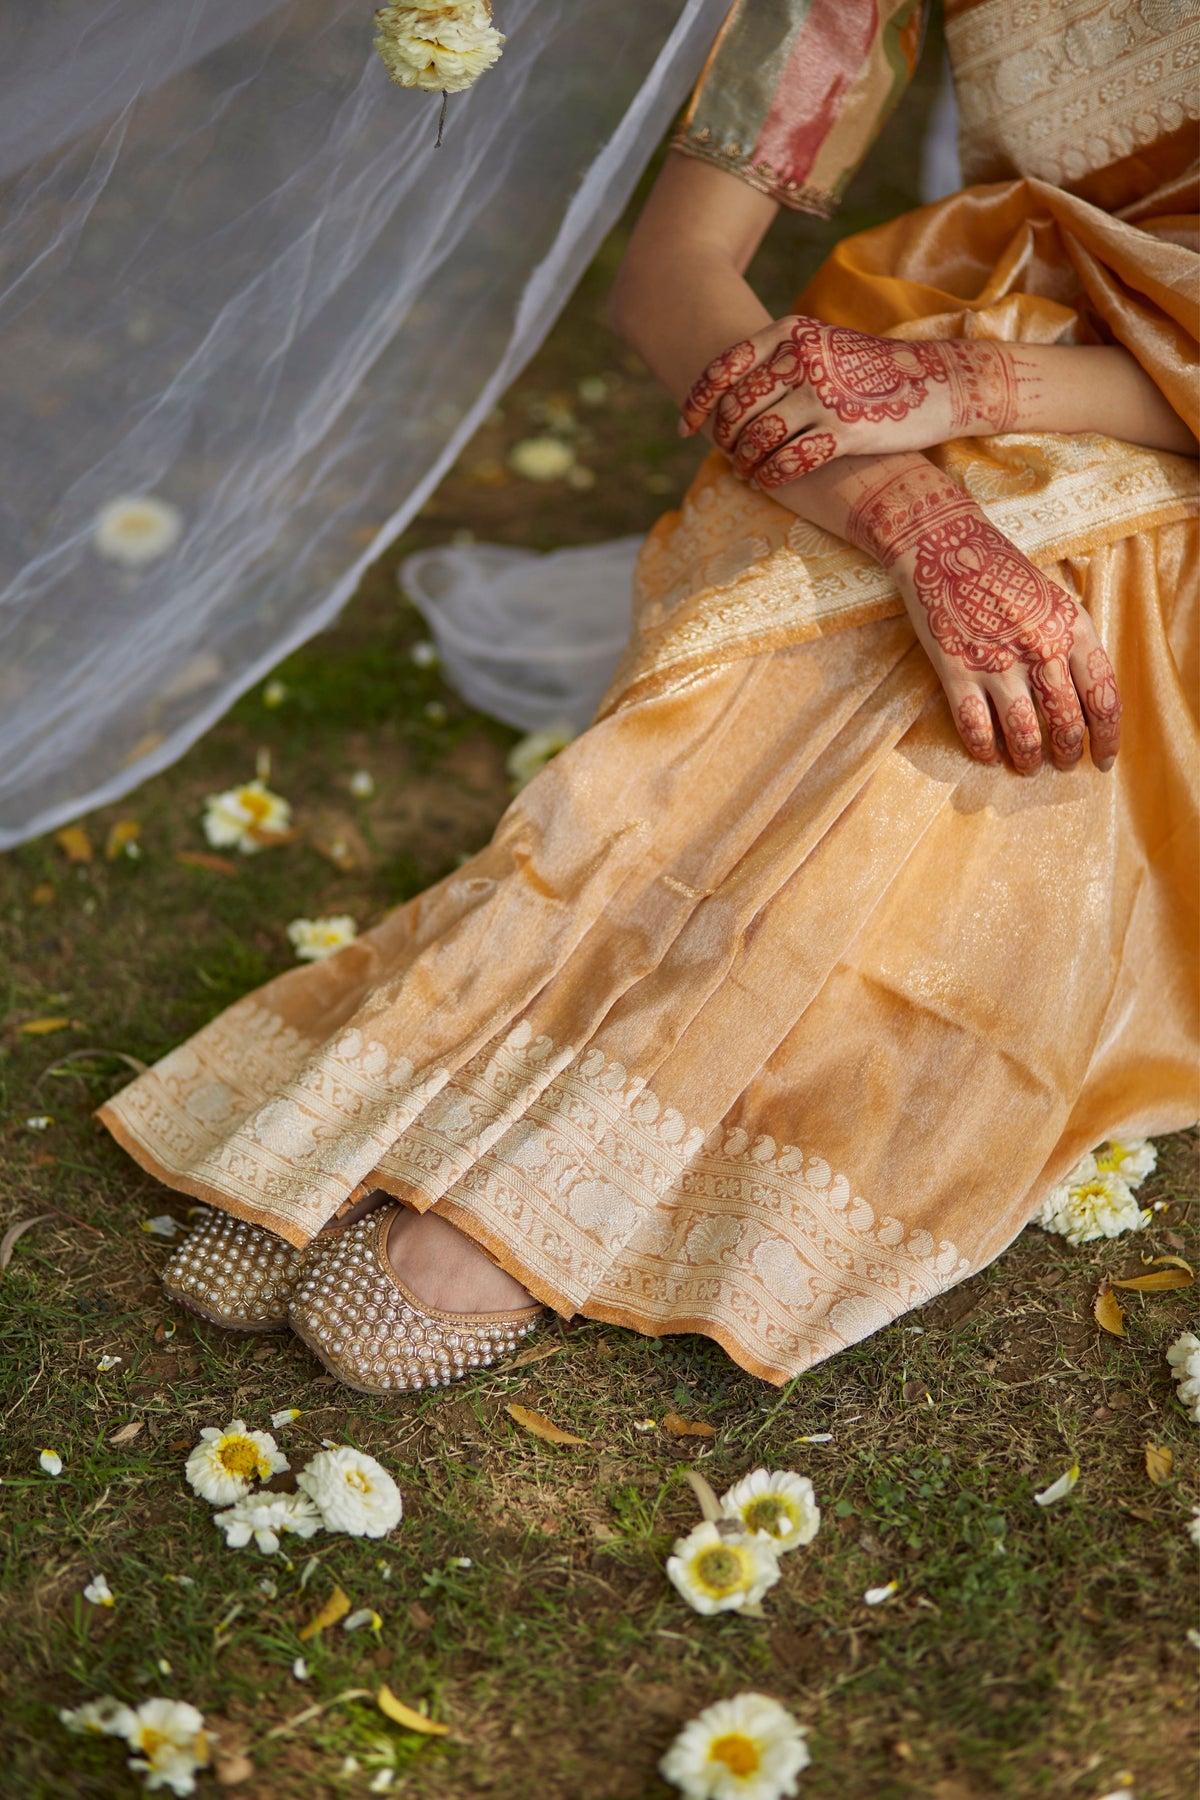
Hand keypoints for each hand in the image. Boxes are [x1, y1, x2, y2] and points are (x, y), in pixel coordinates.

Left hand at [679, 317, 1035, 485]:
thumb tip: (733, 394)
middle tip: (727, 454)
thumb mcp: (823, 346)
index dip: (698, 402)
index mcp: (791, 332)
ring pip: (757, 438)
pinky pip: (788, 462)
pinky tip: (768, 481)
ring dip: (745, 462)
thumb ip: (780, 360)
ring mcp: (822, 394)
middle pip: (737, 408)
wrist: (938, 383)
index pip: (724, 368)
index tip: (687, 427)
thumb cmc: (872, 372)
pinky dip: (770, 476)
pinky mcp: (842, 430)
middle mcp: (802, 358)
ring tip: (746, 472)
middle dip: (724, 438)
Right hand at [845, 463, 1120, 772]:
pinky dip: (984, 749)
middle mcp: (1041, 648)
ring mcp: (998, 661)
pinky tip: (988, 755)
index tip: (1102, 758)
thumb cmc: (1000, 570)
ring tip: (1027, 766)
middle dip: (1067, 752)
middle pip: (1066, 721)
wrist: (943, 544)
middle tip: (1063, 763)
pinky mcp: (958, 670)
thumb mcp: (1053, 598)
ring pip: (1024, 733)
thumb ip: (1071, 642)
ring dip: (1028, 758)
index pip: (1103, 697)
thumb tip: (1082, 696)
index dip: (1106, 737)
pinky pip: (975, 726)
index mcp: (1072, 628)